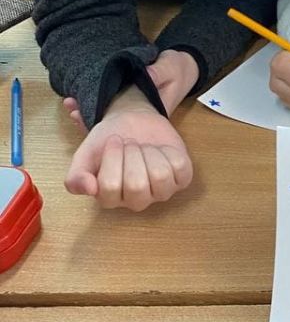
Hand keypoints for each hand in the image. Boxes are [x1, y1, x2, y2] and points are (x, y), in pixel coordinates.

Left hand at [63, 50, 199, 130]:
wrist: (182, 68)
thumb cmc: (178, 70)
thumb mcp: (172, 68)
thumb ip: (160, 72)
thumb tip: (146, 74)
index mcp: (152, 113)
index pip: (128, 124)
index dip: (107, 126)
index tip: (89, 116)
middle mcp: (139, 118)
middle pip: (113, 126)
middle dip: (91, 119)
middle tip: (73, 111)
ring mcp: (132, 112)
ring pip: (107, 118)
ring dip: (88, 113)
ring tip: (71, 104)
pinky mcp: (128, 104)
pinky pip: (108, 108)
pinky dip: (92, 105)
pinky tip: (77, 100)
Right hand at [65, 87, 192, 210]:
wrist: (133, 121)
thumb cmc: (108, 141)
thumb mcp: (84, 156)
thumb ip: (76, 177)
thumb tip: (88, 189)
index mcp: (110, 198)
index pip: (110, 187)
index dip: (112, 158)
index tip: (113, 141)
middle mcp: (137, 201)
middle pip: (137, 186)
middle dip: (132, 154)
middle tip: (130, 143)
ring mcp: (161, 192)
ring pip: (160, 176)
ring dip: (150, 151)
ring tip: (144, 146)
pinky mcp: (182, 179)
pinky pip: (180, 167)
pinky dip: (169, 151)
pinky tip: (161, 149)